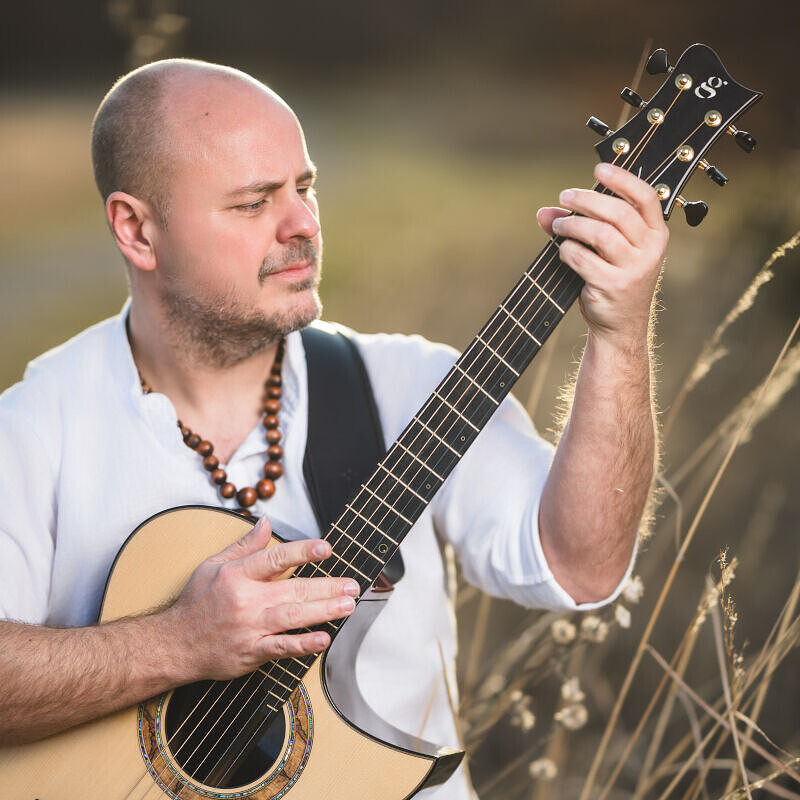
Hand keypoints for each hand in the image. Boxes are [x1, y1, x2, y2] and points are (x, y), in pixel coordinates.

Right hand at [166, 516, 358, 679]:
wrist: (174, 644)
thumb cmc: (196, 603)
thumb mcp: (213, 565)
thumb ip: (245, 545)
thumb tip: (266, 522)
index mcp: (237, 574)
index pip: (276, 558)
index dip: (303, 551)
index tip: (326, 548)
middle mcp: (246, 599)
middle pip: (294, 589)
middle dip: (327, 586)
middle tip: (352, 585)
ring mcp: (250, 627)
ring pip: (293, 616)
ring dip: (324, 610)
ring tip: (347, 605)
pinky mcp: (250, 651)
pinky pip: (281, 647)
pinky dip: (303, 643)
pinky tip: (323, 638)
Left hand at [536, 162, 668, 349]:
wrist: (620, 326)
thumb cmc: (613, 281)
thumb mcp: (606, 251)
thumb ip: (581, 225)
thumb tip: (545, 211)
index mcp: (656, 235)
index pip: (646, 197)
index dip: (622, 179)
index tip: (599, 169)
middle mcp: (650, 250)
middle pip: (617, 213)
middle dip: (586, 200)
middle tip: (565, 197)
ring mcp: (634, 270)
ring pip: (599, 234)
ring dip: (572, 226)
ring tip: (558, 226)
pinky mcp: (613, 286)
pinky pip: (582, 258)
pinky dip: (567, 250)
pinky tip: (562, 251)